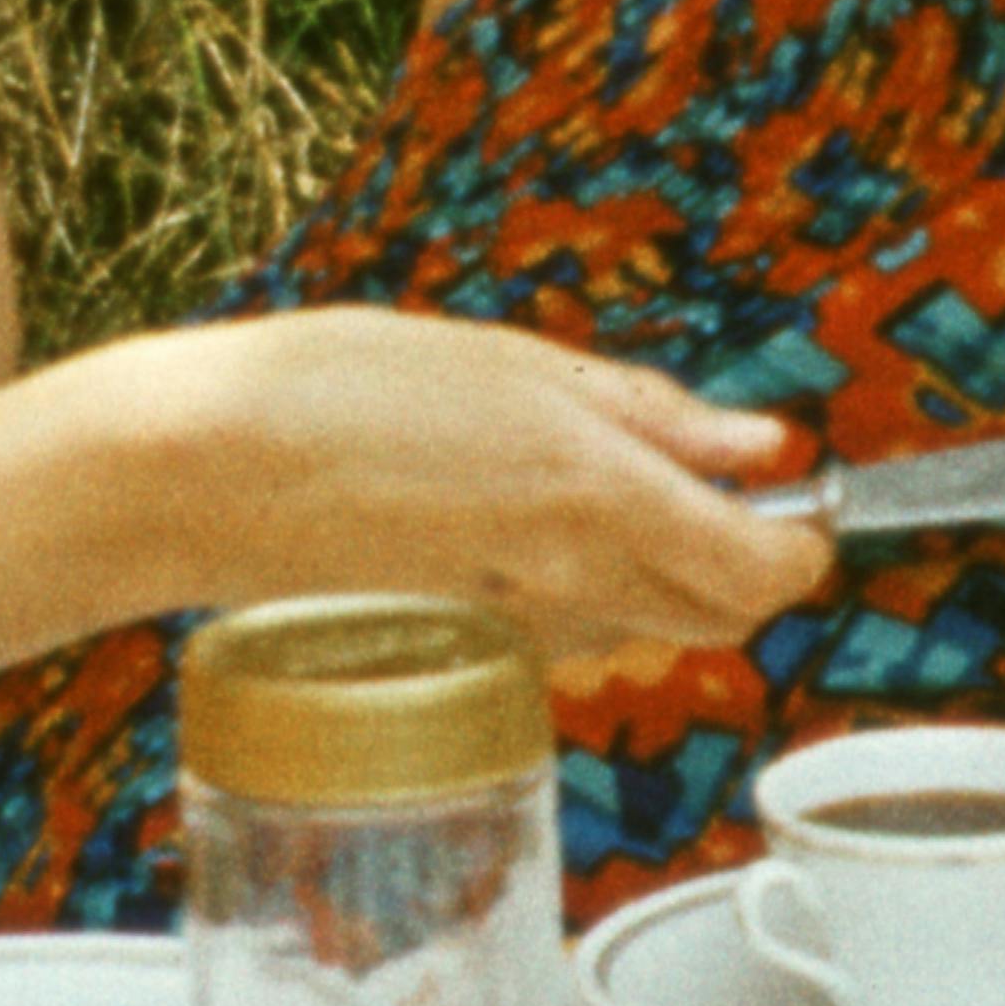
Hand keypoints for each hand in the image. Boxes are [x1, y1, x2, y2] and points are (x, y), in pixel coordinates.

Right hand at [150, 310, 832, 660]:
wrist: (200, 472)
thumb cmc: (343, 389)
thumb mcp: (516, 365)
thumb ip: (651, 413)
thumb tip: (762, 446)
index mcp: (600, 495)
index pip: (763, 570)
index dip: (804, 545)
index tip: (803, 507)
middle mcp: (575, 579)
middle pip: (722, 617)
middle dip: (748, 567)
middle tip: (716, 489)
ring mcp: (523, 622)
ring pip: (647, 624)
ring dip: (665, 574)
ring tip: (598, 482)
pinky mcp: (471, 640)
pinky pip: (573, 628)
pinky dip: (589, 588)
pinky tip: (523, 519)